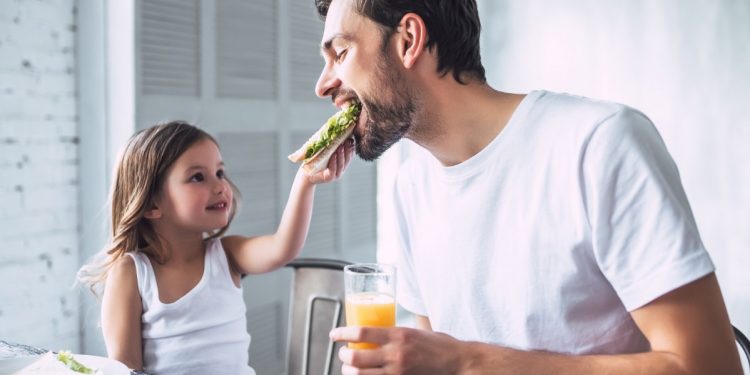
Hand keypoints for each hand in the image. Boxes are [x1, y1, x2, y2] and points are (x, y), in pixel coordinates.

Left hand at [305, 138, 354, 183]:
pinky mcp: (329, 178)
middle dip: (348, 150)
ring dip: (341, 155)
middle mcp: (340, 169)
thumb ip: (330, 144)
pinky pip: (333, 170)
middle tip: (347, 141)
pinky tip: (334, 156)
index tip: (351, 138)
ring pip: (341, 165)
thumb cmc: (315, 161)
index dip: (351, 147)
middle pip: (347, 159)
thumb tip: (334, 130)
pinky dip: (334, 163)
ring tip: (341, 147)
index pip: (349, 155)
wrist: (306, 173)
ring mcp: (336, 174)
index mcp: (341, 162)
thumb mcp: (324, 151)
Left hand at [330, 326, 464, 373]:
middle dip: (343, 357)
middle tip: (342, 354)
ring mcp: (398, 372)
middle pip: (355, 357)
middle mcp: (395, 354)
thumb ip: (397, 334)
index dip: (342, 333)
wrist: (459, 363)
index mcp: (398, 334)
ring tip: (348, 369)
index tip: (334, 334)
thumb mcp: (416, 331)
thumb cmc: (440, 346)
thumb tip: (379, 333)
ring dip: (349, 372)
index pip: (361, 332)